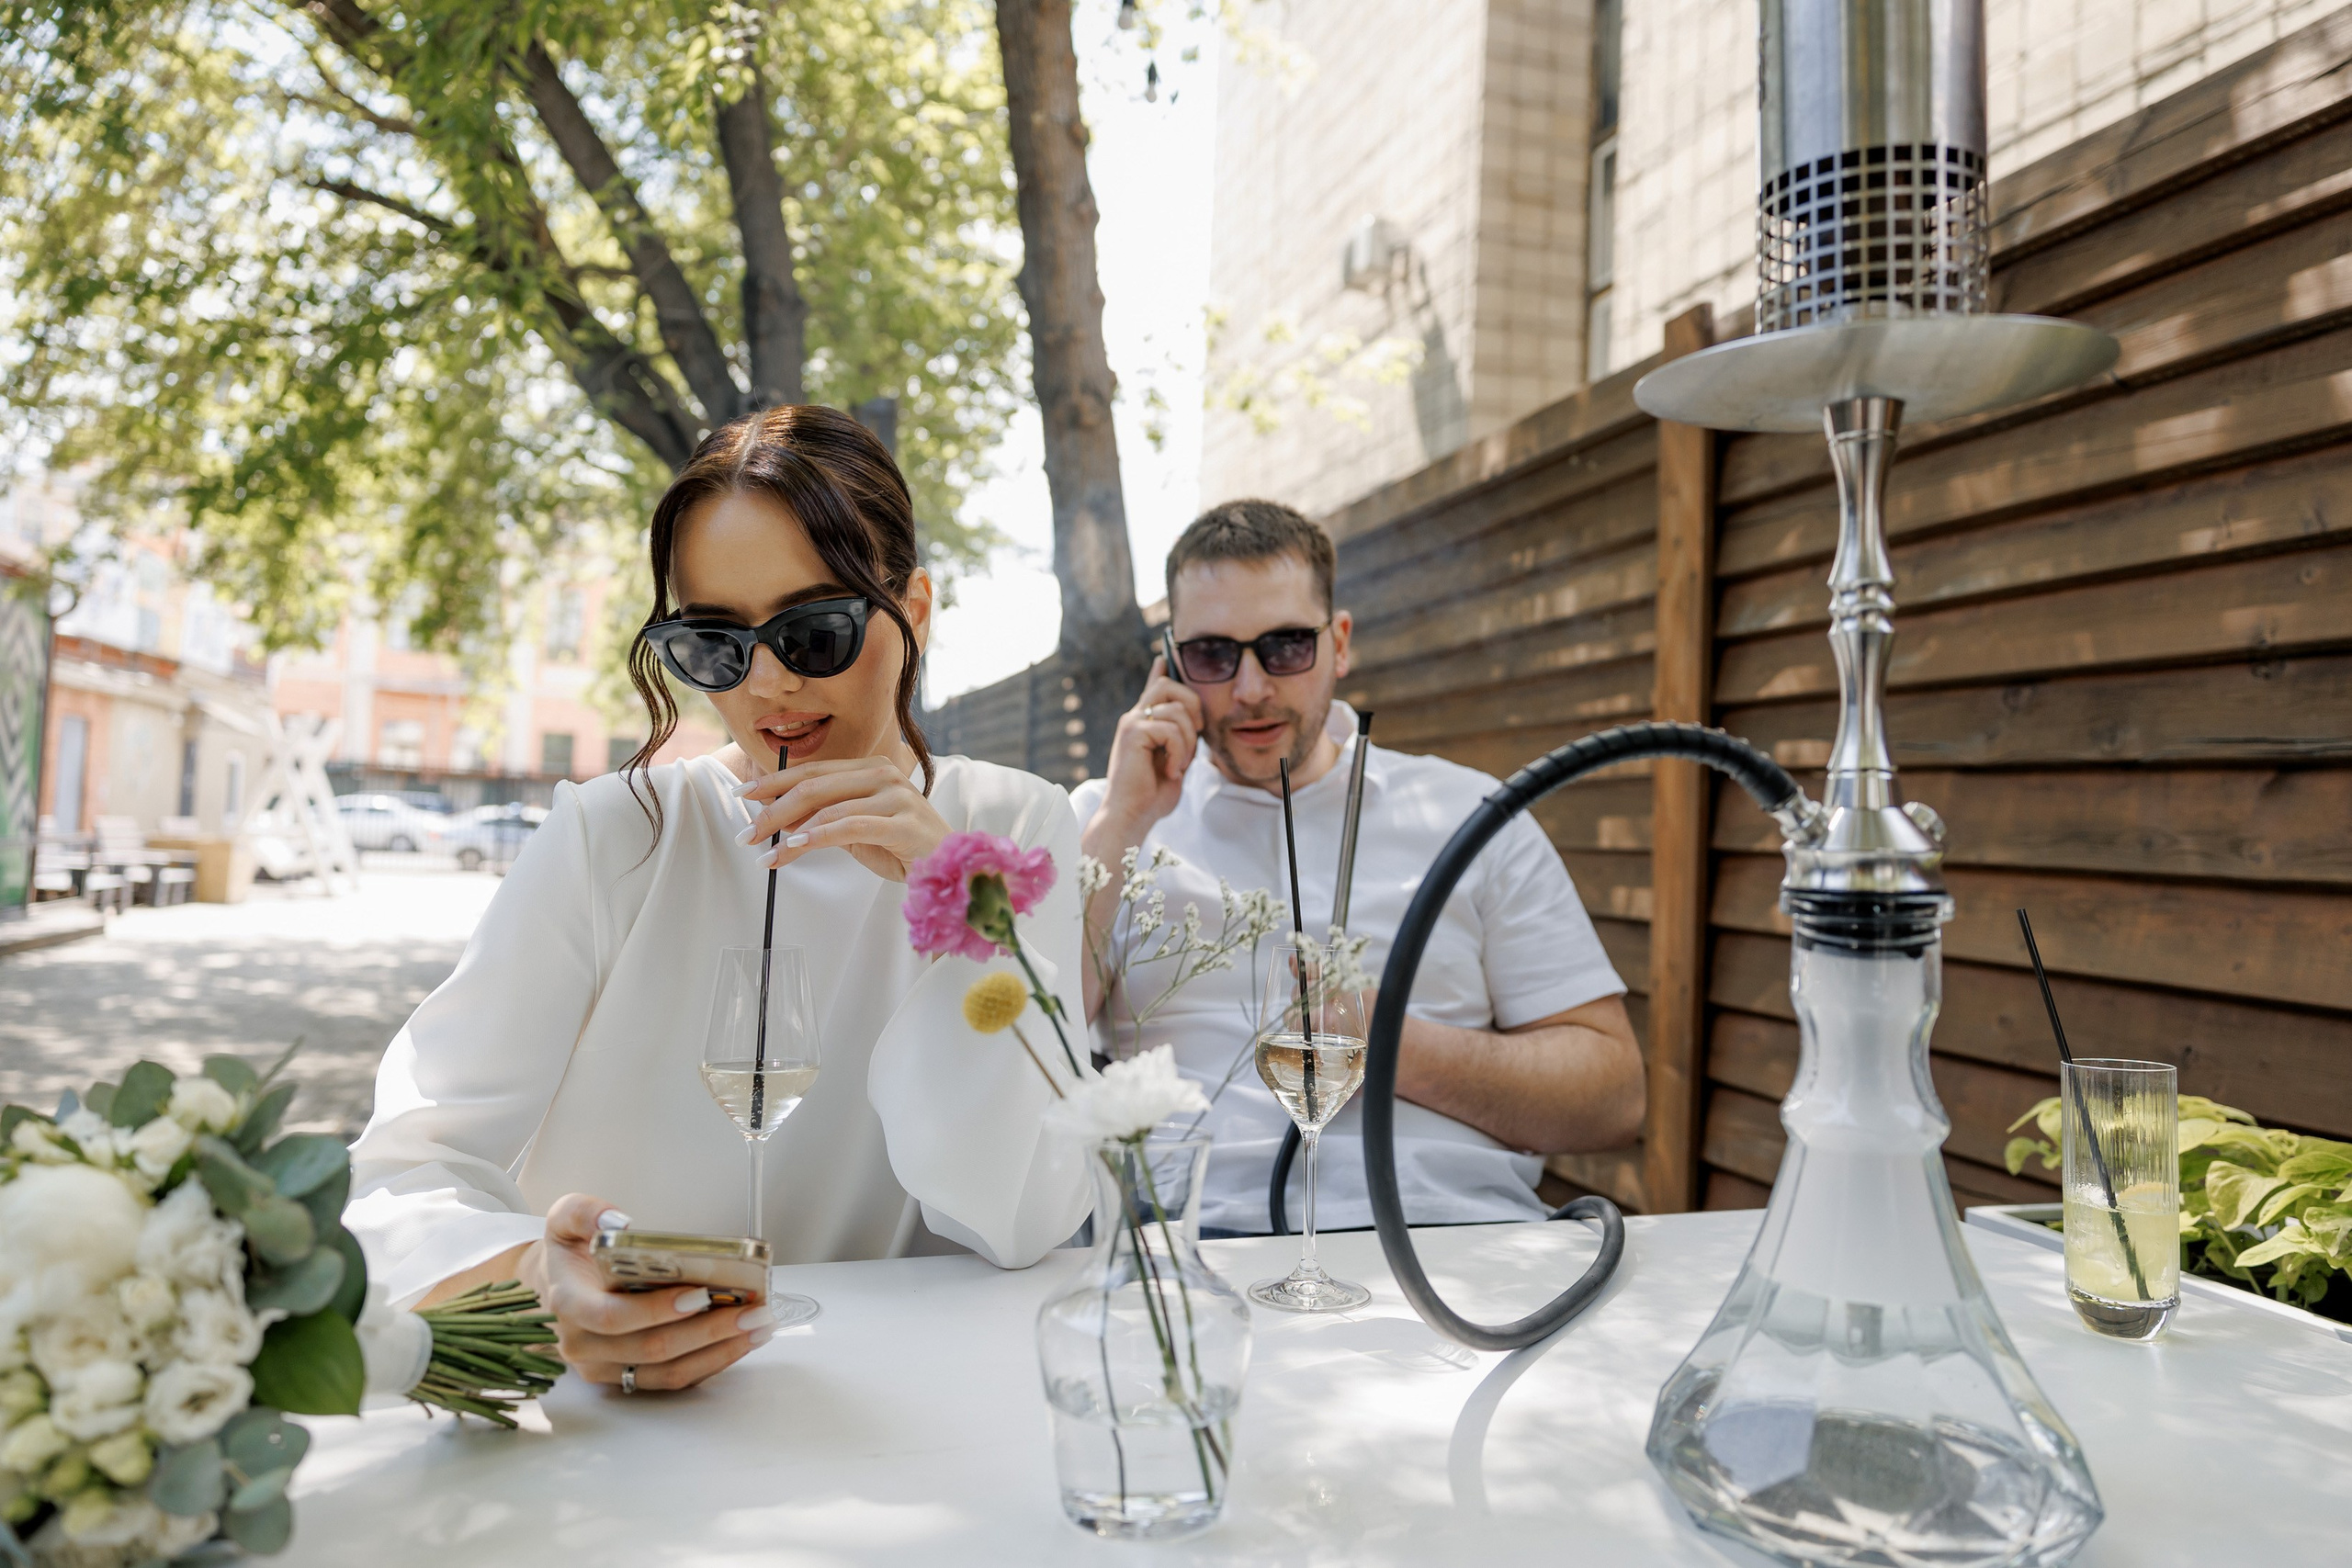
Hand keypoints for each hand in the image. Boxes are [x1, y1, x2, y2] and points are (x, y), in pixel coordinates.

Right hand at [517, 1194, 771, 1392]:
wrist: (554, 1287)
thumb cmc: (569, 1254)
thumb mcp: (564, 1219)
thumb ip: (585, 1212)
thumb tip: (619, 1222)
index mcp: (570, 1304)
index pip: (612, 1317)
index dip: (657, 1311)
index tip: (700, 1294)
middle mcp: (584, 1344)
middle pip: (651, 1348)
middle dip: (708, 1331)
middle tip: (751, 1310)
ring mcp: (605, 1367)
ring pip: (667, 1371)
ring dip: (719, 1351)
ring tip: (758, 1326)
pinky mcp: (626, 1378)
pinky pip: (672, 1379)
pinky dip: (712, 1362)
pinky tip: (742, 1340)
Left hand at [737, 755, 948, 882]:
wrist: (950, 868)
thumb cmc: (903, 848)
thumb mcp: (857, 831)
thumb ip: (826, 820)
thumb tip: (782, 822)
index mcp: (871, 769)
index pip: (813, 770)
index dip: (774, 781)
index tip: (743, 795)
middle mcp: (883, 774)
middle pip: (814, 785)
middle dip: (772, 809)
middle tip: (746, 834)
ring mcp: (895, 795)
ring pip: (827, 806)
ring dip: (788, 831)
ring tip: (765, 852)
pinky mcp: (902, 821)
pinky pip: (850, 825)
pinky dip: (817, 836)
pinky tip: (795, 847)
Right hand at [1094, 656, 1201, 837]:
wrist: (1131, 816)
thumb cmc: (1151, 796)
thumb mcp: (1175, 762)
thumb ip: (1182, 740)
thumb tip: (1195, 722)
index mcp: (1144, 724)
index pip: (1153, 689)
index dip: (1161, 670)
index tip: (1165, 655)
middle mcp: (1135, 717)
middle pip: (1169, 685)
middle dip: (1194, 705)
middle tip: (1196, 733)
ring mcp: (1132, 722)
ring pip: (1177, 708)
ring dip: (1188, 740)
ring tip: (1179, 765)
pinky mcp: (1133, 732)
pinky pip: (1171, 729)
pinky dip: (1179, 752)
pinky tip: (1171, 770)